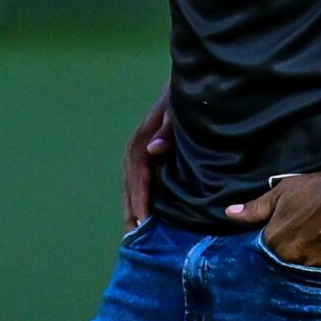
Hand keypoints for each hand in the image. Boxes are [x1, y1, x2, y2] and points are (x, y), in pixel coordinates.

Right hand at [122, 90, 171, 229]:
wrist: (190, 81)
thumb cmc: (185, 95)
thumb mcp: (178, 107)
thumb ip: (167, 128)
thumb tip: (153, 150)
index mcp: (143, 137)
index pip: (137, 172)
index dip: (139, 197)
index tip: (143, 221)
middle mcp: (138, 145)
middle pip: (130, 182)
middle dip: (131, 210)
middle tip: (133, 240)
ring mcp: (142, 149)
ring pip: (132, 183)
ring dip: (132, 207)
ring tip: (134, 235)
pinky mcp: (151, 153)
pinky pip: (142, 180)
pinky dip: (140, 198)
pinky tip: (145, 216)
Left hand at [225, 161, 320, 266]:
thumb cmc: (316, 188)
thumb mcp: (281, 193)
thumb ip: (255, 209)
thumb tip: (229, 214)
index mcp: (274, 241)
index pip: (264, 258)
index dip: (270, 254)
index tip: (278, 249)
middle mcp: (290, 257)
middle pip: (283, 269)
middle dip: (288, 263)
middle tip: (298, 252)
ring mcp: (313, 265)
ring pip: (303, 276)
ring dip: (305, 270)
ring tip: (313, 258)